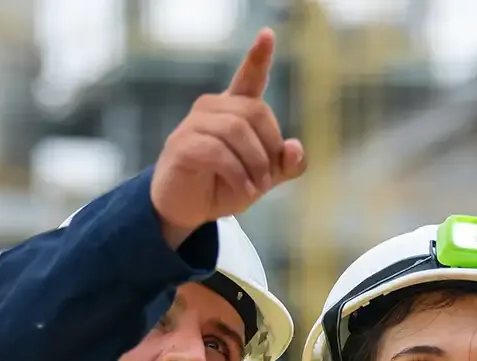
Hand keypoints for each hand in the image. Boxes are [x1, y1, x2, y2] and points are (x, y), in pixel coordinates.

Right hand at [150, 27, 307, 247]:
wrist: (186, 210)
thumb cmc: (223, 187)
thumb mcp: (262, 178)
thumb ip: (284, 164)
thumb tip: (295, 147)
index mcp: (233, 110)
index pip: (248, 77)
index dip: (258, 57)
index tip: (267, 35)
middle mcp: (211, 110)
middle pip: (255, 111)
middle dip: (269, 148)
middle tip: (268, 180)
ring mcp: (193, 125)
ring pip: (237, 131)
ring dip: (255, 164)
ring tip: (256, 189)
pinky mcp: (181, 145)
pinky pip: (218, 152)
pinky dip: (237, 174)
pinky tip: (243, 190)